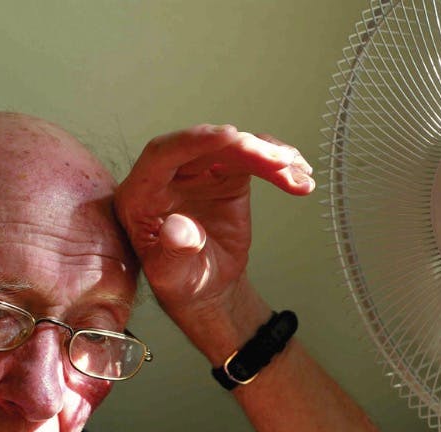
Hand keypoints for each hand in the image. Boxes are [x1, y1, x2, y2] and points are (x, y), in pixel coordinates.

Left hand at [112, 125, 311, 357]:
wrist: (206, 287)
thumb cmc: (180, 281)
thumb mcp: (172, 276)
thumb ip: (173, 252)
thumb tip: (178, 229)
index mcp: (140, 195)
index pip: (161, 156)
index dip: (192, 142)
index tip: (228, 135)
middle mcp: (166, 177)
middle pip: (203, 147)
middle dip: (243, 148)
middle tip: (277, 161)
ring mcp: (197, 173)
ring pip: (231, 148)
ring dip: (268, 157)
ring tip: (297, 176)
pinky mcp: (224, 175)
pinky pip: (251, 158)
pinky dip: (277, 166)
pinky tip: (300, 180)